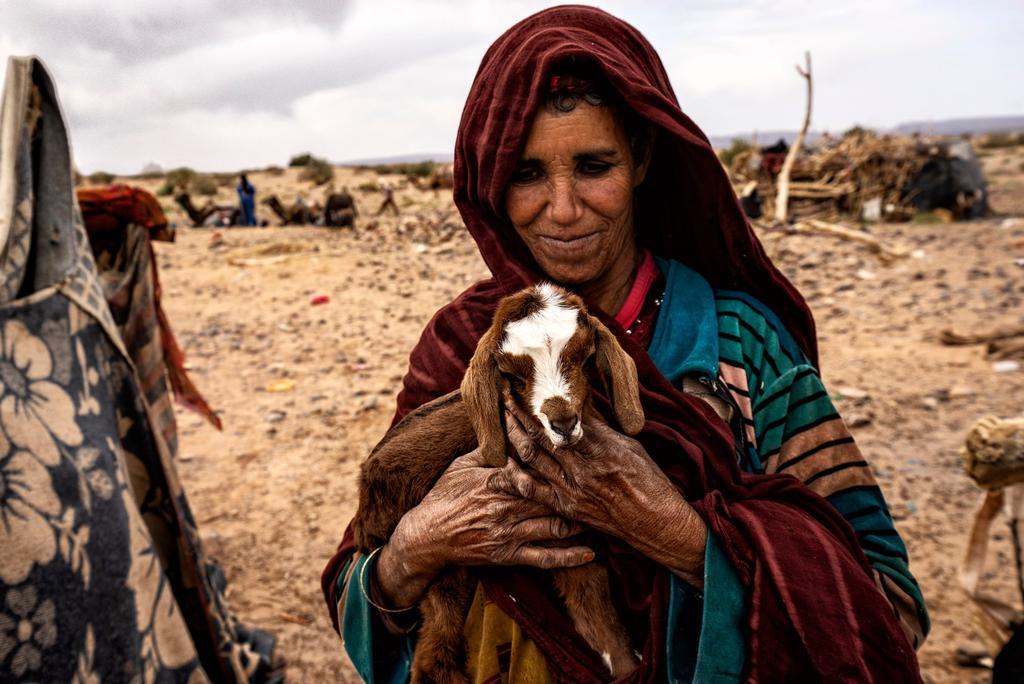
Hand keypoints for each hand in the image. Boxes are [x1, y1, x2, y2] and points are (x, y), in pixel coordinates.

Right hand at [375, 446, 593, 608]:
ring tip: (603, 515)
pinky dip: (569, 557)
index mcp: (498, 481)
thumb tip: (507, 426)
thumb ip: (488, 450)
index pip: (535, 469)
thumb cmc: (443, 496)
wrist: (427, 536)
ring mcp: (509, 533)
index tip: (583, 457)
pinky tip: (590, 553)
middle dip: (578, 493)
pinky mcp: (508, 556)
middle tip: (604, 486)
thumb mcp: (461, 465)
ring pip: (554, 526)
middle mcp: (507, 507)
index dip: (560, 464)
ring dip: (580, 521)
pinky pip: (544, 559)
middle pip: (551, 497)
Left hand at [491, 400, 707, 586]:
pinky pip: (533, 490)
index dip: (539, 402)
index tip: (526, 386)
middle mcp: (580, 467)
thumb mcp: (628, 445)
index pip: (560, 418)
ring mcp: (570, 489)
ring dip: (514, 436)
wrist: (655, 522)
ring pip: (532, 458)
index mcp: (599, 446)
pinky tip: (504, 461)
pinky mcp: (566, 507)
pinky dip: (516, 475)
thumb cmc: (648, 481)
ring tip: (502, 418)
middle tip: (504, 394)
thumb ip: (600, 427)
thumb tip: (579, 404)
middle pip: (540, 435)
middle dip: (519, 413)